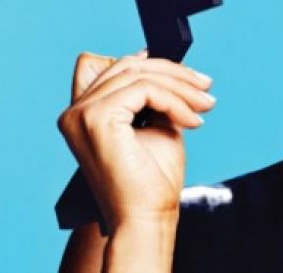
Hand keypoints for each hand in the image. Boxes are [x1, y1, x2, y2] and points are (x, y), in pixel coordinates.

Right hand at [56, 48, 215, 229]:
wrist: (146, 217)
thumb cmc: (151, 180)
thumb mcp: (155, 126)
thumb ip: (154, 98)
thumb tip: (170, 70)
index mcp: (82, 114)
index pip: (118, 70)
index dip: (155, 65)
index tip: (191, 76)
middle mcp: (75, 112)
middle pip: (130, 68)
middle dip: (176, 75)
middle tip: (207, 89)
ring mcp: (82, 114)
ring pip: (140, 76)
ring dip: (181, 88)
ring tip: (206, 105)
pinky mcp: (97, 118)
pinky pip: (145, 90)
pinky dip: (175, 101)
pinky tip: (193, 121)